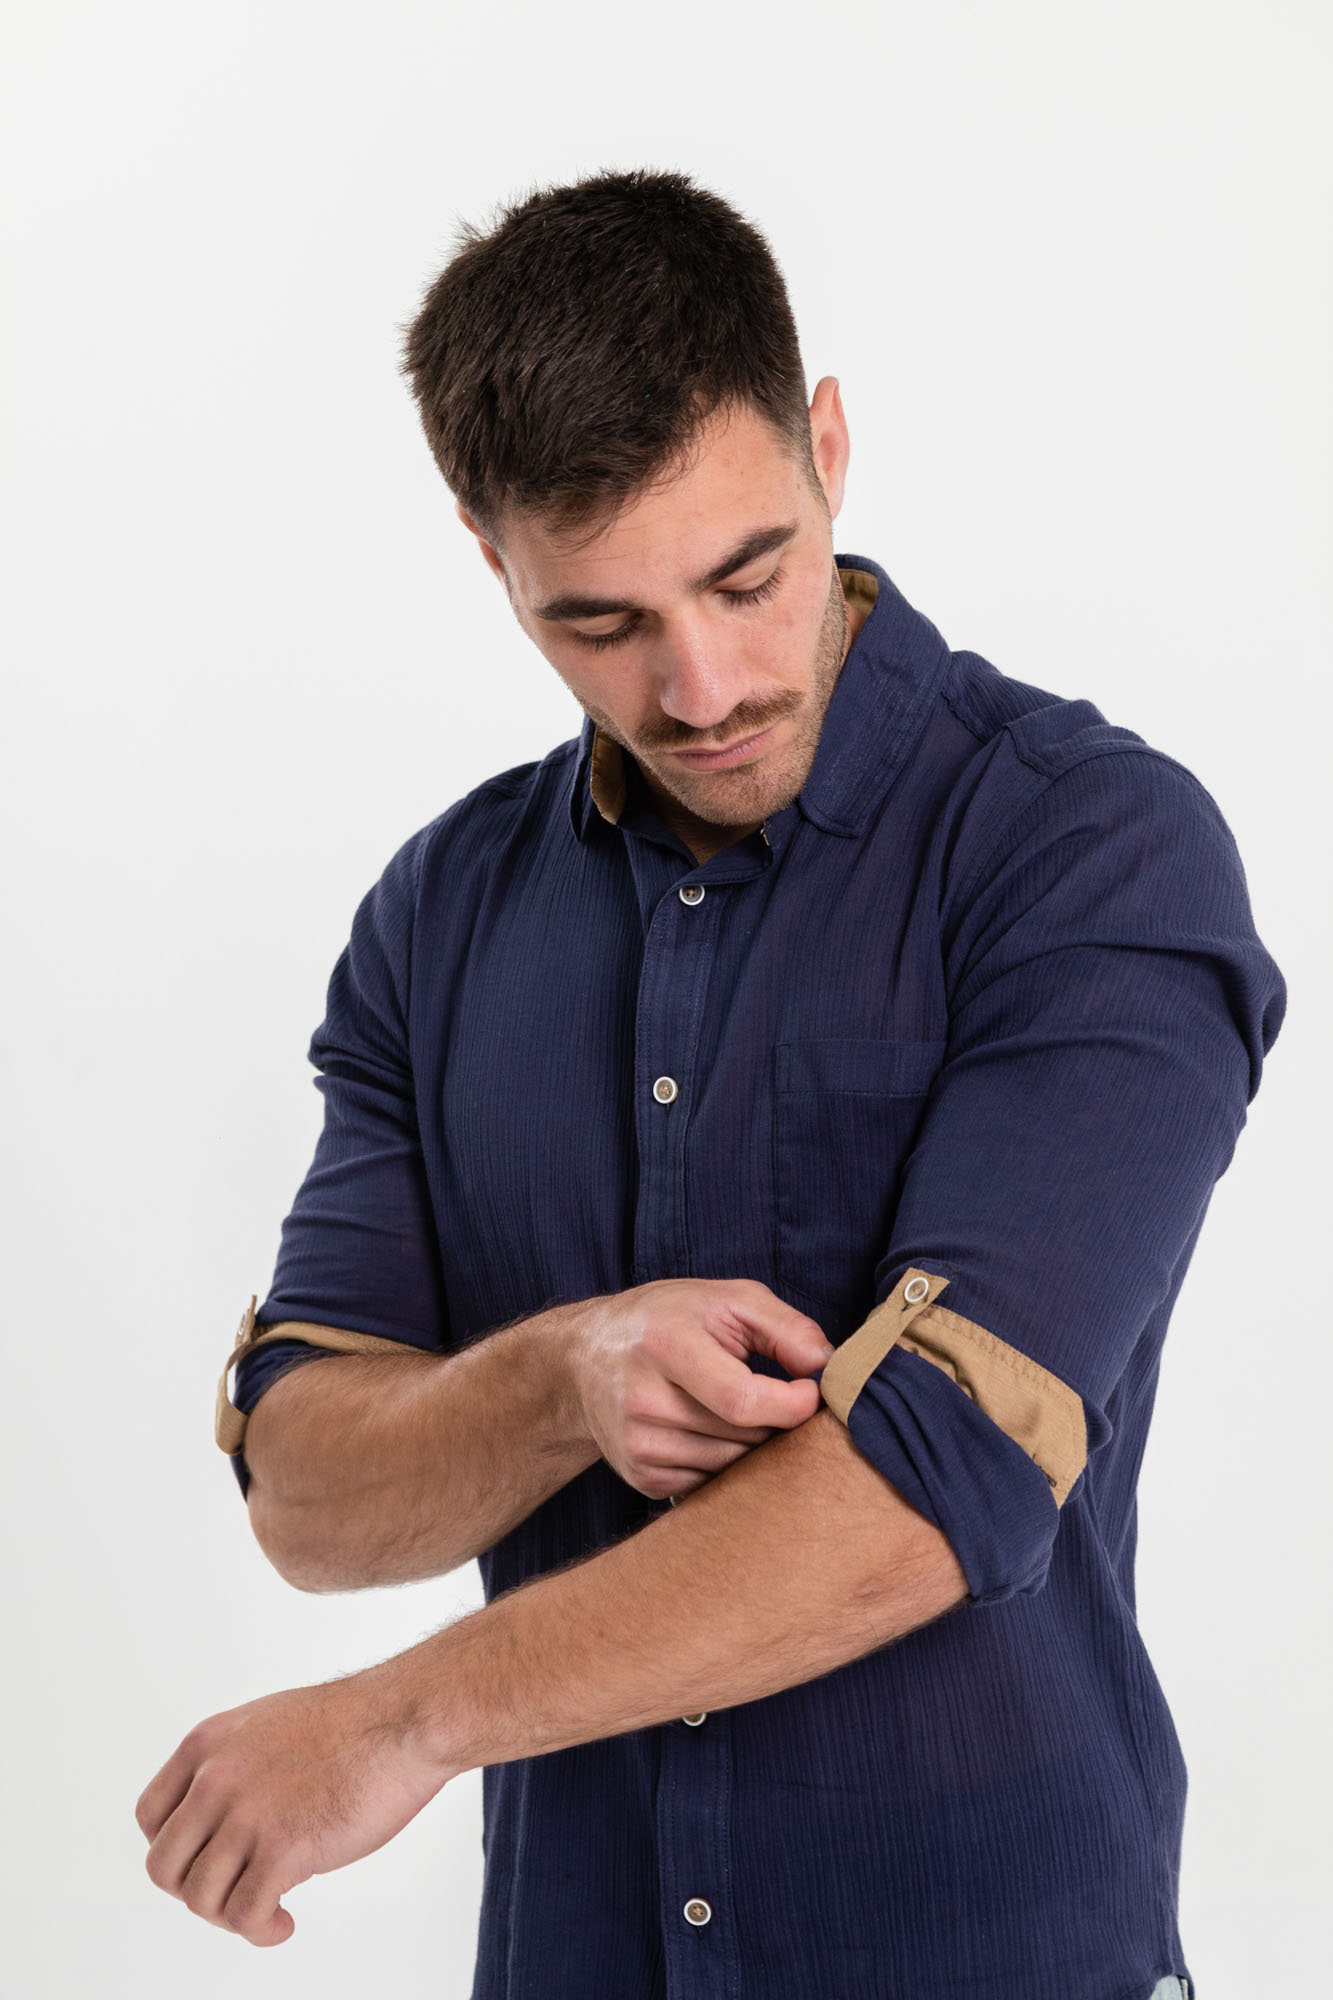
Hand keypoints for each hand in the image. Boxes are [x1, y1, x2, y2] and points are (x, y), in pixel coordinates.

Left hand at [135, 1662, 452, 1945]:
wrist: (405, 1721)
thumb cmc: (355, 1724)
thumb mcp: (269, 1724)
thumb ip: (235, 1764)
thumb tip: (224, 1822)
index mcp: (209, 1743)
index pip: (151, 1816)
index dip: (175, 1850)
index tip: (207, 1861)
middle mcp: (216, 1777)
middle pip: (165, 1866)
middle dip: (198, 1890)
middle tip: (236, 1893)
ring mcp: (247, 1813)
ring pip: (199, 1898)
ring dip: (230, 1916)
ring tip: (267, 1911)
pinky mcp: (283, 1848)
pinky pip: (244, 1916)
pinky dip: (260, 1931)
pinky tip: (284, 1921)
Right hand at [569, 1277, 834, 1499]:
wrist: (585, 1360)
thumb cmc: (667, 1321)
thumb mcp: (725, 1299)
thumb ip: (784, 1326)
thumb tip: (826, 1366)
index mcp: (665, 1345)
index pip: (742, 1400)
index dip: (792, 1404)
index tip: (811, 1393)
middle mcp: (643, 1400)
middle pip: (743, 1436)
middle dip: (776, 1421)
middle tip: (776, 1396)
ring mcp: (638, 1445)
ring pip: (733, 1467)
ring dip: (754, 1445)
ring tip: (740, 1410)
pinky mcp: (641, 1477)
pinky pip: (711, 1484)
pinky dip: (726, 1463)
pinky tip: (711, 1431)